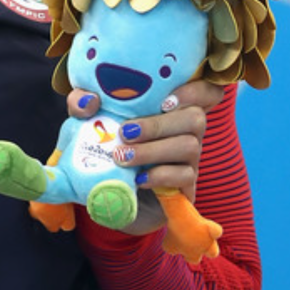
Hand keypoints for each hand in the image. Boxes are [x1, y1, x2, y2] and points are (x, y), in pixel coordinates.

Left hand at [68, 79, 225, 234]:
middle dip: (158, 124)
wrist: (111, 198)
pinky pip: (184, 176)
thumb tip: (88, 101)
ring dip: (153, 150)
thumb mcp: (89, 126)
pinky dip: (160, 175)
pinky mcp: (186, 188)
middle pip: (195, 118)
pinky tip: (138, 179)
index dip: (195, 91)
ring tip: (122, 157)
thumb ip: (83, 107)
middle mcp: (187, 133)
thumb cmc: (106, 153)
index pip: (205, 92)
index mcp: (172, 111)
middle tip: (126, 132)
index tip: (166, 98)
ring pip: (189, 146)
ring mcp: (190, 162)